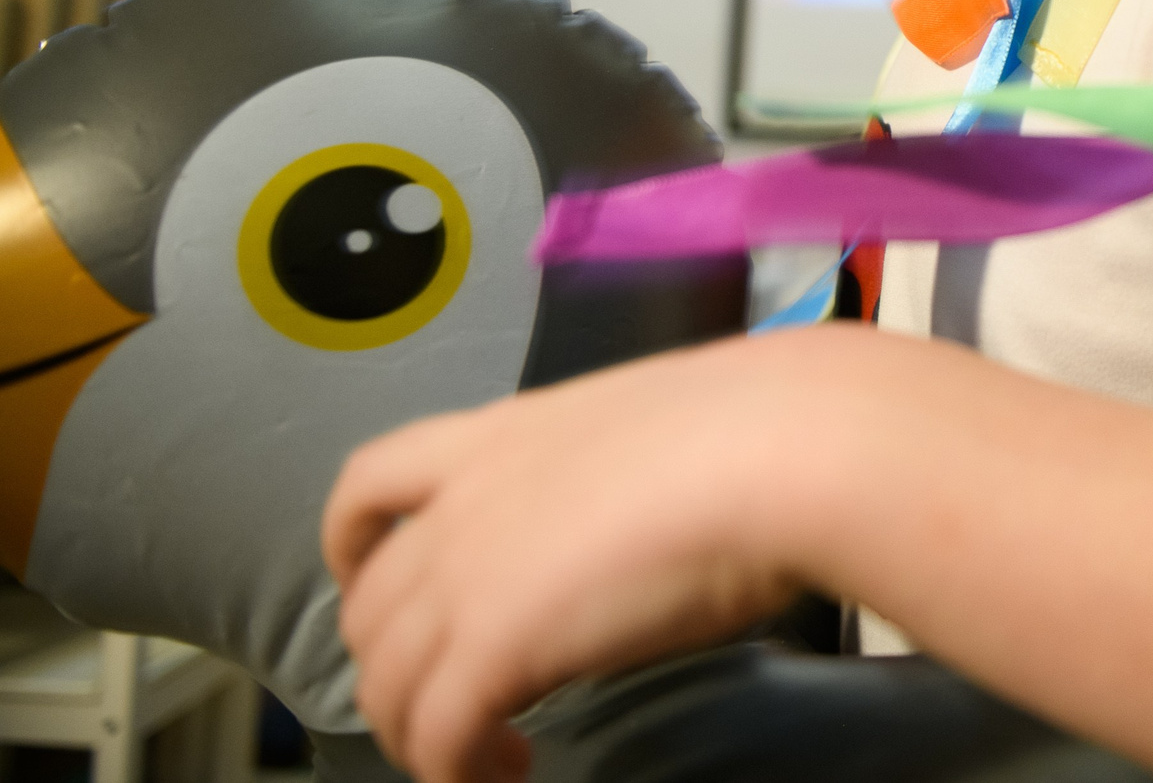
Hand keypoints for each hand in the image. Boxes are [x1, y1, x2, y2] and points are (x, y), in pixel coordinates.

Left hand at [322, 333, 818, 782]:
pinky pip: (437, 736)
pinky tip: (508, 771)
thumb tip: (633, 521)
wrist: (774, 451)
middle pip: (370, 609)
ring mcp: (468, 576)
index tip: (371, 584)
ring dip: (421, 732)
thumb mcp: (650, 434)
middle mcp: (463, 504)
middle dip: (394, 667)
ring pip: (385, 682)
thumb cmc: (753, 429)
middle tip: (453, 697)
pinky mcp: (493, 649)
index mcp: (501, 435)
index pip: (369, 483)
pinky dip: (456, 770)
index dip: (352, 547)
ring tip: (482, 755)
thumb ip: (602, 479)